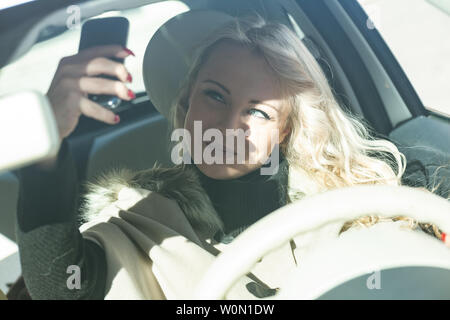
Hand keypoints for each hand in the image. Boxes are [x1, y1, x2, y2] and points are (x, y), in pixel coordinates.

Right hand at [37, 45, 134, 168]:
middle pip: (100, 64)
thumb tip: (118, 74)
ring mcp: (69, 85)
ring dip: (118, 89)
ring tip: (129, 95)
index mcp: (70, 62)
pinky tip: (115, 118)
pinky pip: (94, 107)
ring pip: (100, 84)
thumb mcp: (73, 81)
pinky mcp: (70, 102)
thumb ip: (89, 74)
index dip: (114, 50)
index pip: (95, 51)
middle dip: (119, 69)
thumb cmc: (63, 101)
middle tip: (130, 78)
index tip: (129, 53)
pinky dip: (107, 114)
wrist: (45, 118)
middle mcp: (69, 70)